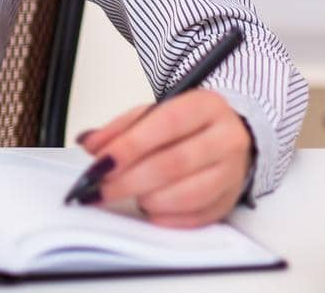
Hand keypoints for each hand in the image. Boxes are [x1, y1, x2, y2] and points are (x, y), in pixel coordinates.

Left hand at [74, 89, 253, 228]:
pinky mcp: (231, 200)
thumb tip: (91, 145)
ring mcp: (233, 172)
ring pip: (187, 194)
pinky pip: (196, 217)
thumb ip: (120, 128)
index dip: (130, 146)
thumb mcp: (153, 113)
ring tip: (127, 194)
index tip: (101, 162)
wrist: (227, 136)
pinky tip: (148, 209)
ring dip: (148, 199)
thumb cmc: (186, 126)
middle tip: (100, 189)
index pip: (166, 124)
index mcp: (206, 106)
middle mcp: (226, 138)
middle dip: (129, 180)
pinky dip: (166, 217)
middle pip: (174, 163)